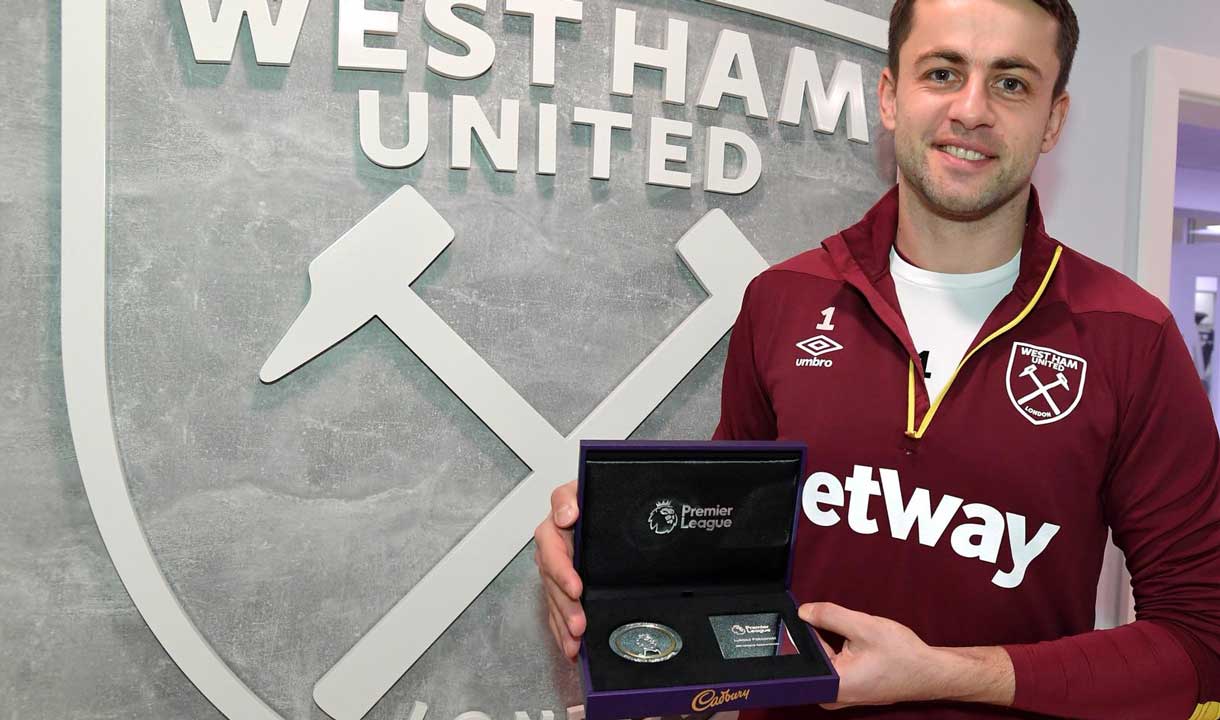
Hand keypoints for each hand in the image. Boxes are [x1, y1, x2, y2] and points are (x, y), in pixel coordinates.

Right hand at [534, 480, 584, 660]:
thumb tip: (566, 513)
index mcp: (557, 525)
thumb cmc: (594, 495)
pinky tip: (571, 648)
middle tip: (578, 623)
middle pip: (552, 580)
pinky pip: (558, 609)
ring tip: (574, 643)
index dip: (562, 570)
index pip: (553, 547)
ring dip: (562, 622)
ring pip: (554, 599)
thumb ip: (569, 496)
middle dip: (564, 605)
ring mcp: (558, 569)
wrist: (607, 500)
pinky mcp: (565, 585)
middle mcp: (554, 549)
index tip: (576, 588)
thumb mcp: (583, 487)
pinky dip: (562, 630)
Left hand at [798, 602, 1014, 708]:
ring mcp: (841, 694)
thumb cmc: (904, 655)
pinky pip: (832, 665)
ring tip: (854, 640)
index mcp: (834, 685)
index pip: (802, 654)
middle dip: (820, 637)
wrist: (930, 672)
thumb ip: (830, 616)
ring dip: (832, 643)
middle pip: (811, 657)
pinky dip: (839, 651)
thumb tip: (804, 611)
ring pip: (822, 659)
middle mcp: (833, 695)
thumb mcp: (865, 626)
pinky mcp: (848, 689)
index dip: (804, 633)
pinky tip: (857, 646)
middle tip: (844, 631)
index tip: (811, 618)